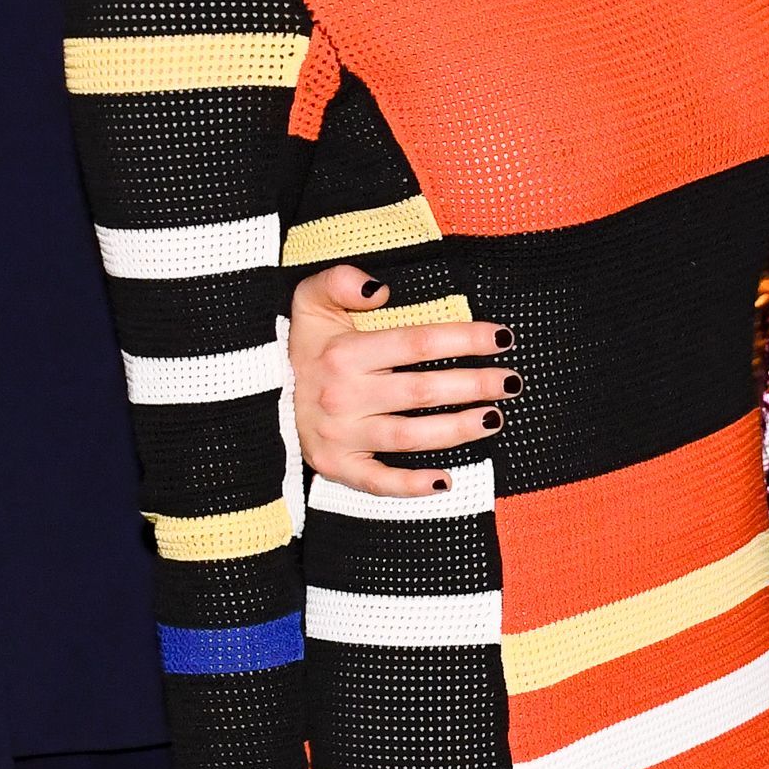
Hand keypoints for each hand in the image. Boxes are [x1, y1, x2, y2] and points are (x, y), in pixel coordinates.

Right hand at [288, 262, 513, 498]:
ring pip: (411, 436)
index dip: (464, 339)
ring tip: (494, 418)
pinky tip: (446, 481)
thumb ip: (340, 282)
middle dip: (474, 385)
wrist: (257, 395)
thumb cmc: (302, 347)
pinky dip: (412, 486)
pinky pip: (380, 482)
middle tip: (511, 381)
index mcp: (345, 354)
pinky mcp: (338, 466)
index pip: (418, 343)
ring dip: (458, 430)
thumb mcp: (309, 302)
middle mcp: (344, 396)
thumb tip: (380, 288)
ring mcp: (342, 435)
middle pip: (423, 391)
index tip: (502, 338)